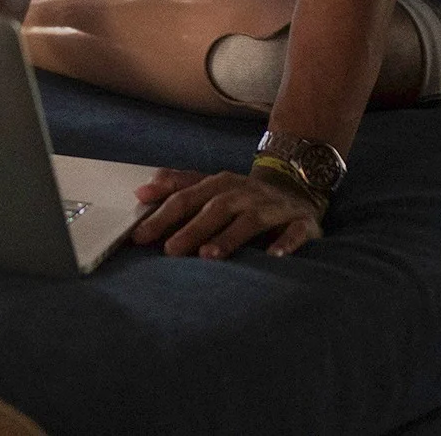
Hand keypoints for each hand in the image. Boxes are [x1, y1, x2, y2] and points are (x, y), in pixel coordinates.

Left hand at [131, 168, 323, 259]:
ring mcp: (274, 206)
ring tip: (209, 255)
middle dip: (193, 228)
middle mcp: (246, 192)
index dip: (163, 215)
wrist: (297, 189)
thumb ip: (177, 188)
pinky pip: (295, 231)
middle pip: (217, 207)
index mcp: (221, 184)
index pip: (187, 197)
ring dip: (229, 236)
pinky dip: (286, 242)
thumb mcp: (210, 188)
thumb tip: (140, 192)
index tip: (140, 236)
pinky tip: (273, 256)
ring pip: (251, 219)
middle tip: (170, 250)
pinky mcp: (301, 222)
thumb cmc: (242, 197)